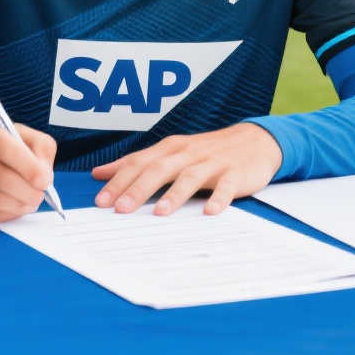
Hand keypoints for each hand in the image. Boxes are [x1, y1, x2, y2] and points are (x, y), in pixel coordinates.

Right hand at [0, 114, 55, 222]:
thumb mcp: (10, 130)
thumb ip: (37, 145)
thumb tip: (45, 174)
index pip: (5, 148)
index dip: (29, 167)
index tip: (45, 180)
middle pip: (1, 179)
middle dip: (29, 192)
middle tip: (41, 195)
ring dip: (20, 206)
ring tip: (29, 201)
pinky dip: (7, 214)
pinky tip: (14, 207)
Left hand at [91, 123, 282, 216]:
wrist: (254, 141)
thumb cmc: (206, 152)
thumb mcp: (170, 153)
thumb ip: (136, 163)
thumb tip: (100, 173)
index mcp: (169, 149)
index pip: (138, 163)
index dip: (118, 180)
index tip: (100, 200)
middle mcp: (188, 154)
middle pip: (159, 169)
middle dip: (138, 189)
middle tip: (120, 209)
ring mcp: (212, 163)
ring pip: (190, 177)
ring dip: (174, 194)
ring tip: (160, 212)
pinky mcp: (235, 174)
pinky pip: (226, 187)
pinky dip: (219, 199)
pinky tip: (210, 212)